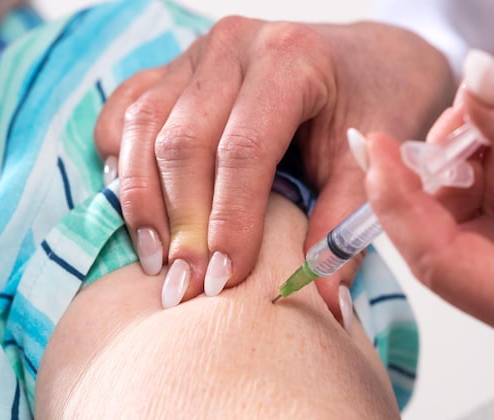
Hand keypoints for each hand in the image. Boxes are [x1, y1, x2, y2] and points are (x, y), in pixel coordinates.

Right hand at [93, 16, 453, 316]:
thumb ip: (344, 226)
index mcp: (290, 59)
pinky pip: (124, 111)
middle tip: (186, 288)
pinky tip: (136, 212)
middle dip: (182, 223)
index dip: (230, 219)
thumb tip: (325, 300)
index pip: (244, 148)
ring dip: (141, 202)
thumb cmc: (373, 107)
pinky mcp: (171, 69)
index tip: (226, 280)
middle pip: (184, 141)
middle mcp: (234, 45)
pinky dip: (121, 162)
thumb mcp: (370, 162)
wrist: (366, 59)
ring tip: (156, 263)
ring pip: (143, 127)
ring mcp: (195, 53)